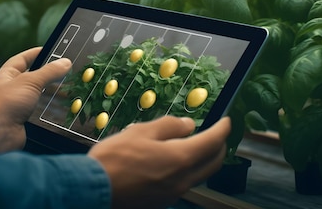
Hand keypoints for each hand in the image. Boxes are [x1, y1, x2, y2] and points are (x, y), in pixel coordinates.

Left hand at [0, 47, 71, 152]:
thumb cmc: (5, 105)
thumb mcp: (30, 82)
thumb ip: (49, 72)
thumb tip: (65, 62)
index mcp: (5, 76)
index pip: (21, 59)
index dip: (34, 53)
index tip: (48, 49)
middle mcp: (7, 89)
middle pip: (27, 77)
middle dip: (42, 73)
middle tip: (58, 69)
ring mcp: (13, 105)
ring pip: (32, 94)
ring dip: (44, 91)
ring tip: (60, 87)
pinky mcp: (19, 120)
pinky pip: (34, 111)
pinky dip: (43, 108)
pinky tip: (53, 107)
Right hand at [88, 116, 230, 208]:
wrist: (95, 189)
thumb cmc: (115, 159)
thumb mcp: (141, 132)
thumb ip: (169, 126)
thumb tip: (188, 125)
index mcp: (180, 158)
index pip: (213, 141)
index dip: (222, 129)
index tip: (227, 121)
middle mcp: (182, 179)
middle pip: (213, 162)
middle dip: (220, 146)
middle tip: (217, 134)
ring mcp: (173, 192)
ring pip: (200, 174)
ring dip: (204, 159)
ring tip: (196, 145)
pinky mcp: (162, 200)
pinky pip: (185, 182)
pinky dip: (189, 169)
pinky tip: (175, 161)